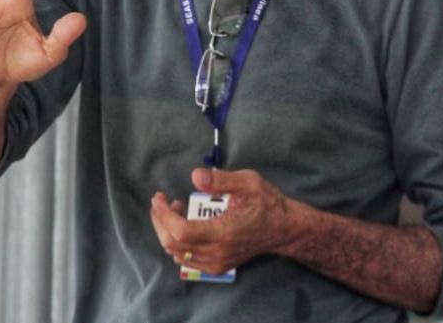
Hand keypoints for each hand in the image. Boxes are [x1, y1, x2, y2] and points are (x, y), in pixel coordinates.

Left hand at [150, 167, 292, 275]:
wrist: (283, 229)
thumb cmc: (267, 203)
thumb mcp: (248, 182)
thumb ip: (221, 180)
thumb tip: (195, 176)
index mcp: (223, 233)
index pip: (180, 232)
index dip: (163, 216)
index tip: (158, 197)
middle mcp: (218, 253)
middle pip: (173, 244)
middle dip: (160, 221)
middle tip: (161, 201)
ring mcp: (217, 263)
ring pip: (177, 253)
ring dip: (167, 231)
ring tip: (174, 209)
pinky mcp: (218, 266)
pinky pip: (187, 260)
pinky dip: (177, 243)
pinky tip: (184, 224)